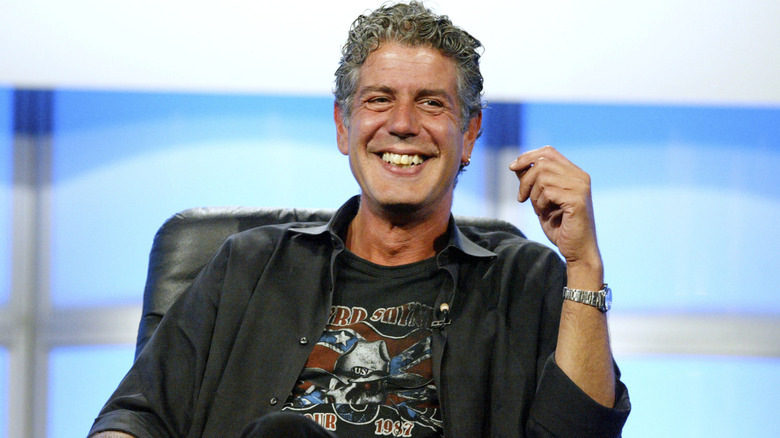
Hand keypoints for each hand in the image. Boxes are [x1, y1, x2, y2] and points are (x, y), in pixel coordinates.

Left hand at [509, 146, 600, 270]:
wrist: (577, 251)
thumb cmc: (560, 227)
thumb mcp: (542, 200)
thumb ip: (533, 182)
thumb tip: (518, 165)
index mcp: (574, 173)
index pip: (549, 152)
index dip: (528, 156)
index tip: (513, 167)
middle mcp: (580, 177)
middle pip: (542, 163)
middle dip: (525, 180)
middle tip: (522, 198)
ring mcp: (581, 187)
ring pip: (542, 178)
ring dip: (533, 195)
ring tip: (539, 209)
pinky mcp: (577, 200)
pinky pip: (547, 192)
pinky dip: (540, 204)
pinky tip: (545, 215)